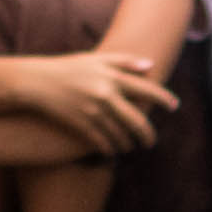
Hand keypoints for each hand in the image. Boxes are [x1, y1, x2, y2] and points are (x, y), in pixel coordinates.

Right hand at [21, 50, 177, 155]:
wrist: (36, 82)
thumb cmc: (67, 68)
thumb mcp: (95, 59)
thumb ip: (124, 62)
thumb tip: (150, 66)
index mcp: (111, 76)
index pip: (145, 89)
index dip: (163, 98)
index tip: (174, 106)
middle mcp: (105, 94)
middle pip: (137, 120)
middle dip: (147, 134)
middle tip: (150, 142)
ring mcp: (92, 111)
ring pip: (120, 135)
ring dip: (128, 143)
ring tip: (130, 146)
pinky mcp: (80, 124)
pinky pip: (101, 142)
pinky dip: (109, 149)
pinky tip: (111, 151)